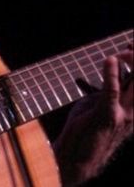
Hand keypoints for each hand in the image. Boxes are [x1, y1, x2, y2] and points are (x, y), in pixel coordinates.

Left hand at [54, 47, 132, 185]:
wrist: (77, 158)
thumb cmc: (84, 132)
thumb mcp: (97, 106)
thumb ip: (105, 90)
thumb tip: (108, 70)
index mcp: (131, 112)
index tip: (130, 47)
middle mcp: (132, 114)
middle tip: (131, 46)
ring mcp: (122, 116)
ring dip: (130, 64)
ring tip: (125, 51)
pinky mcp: (106, 115)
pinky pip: (112, 91)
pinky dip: (111, 73)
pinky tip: (110, 60)